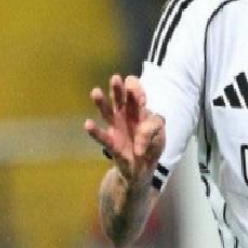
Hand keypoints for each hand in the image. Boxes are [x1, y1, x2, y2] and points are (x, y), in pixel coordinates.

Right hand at [84, 74, 163, 188]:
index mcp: (139, 111)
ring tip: (95, 92)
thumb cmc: (151, 146)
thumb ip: (154, 126)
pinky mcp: (112, 144)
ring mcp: (116, 129)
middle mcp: (125, 116)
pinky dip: (95, 131)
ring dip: (102, 103)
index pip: (137, 95)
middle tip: (116, 78)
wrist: (143, 169)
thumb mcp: (160, 135)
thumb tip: (141, 128)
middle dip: (118, 89)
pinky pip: (103, 137)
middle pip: (120, 99)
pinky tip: (88, 124)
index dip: (137, 92)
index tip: (139, 96)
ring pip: (107, 113)